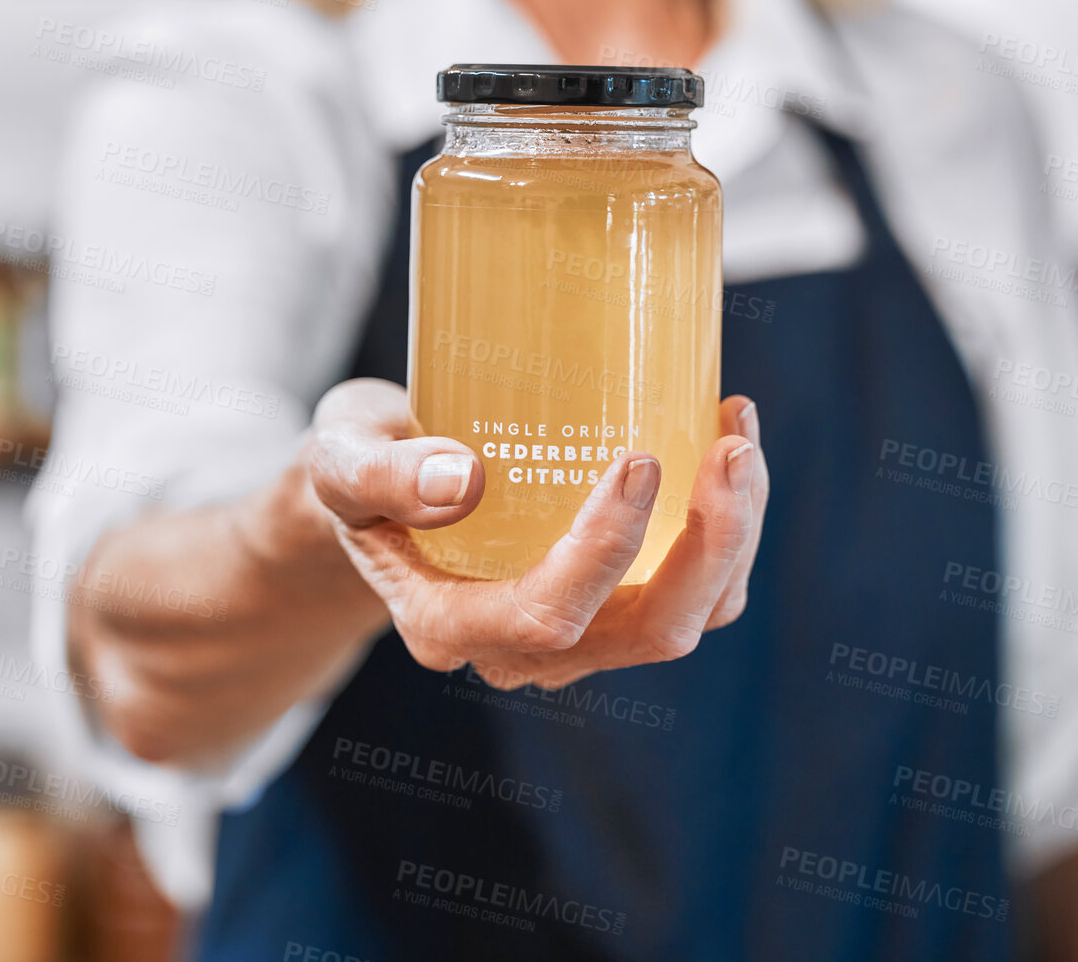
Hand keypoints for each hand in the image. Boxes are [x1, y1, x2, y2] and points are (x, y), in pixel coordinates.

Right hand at [305, 379, 767, 689]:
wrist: (380, 489)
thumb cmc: (362, 469)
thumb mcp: (341, 460)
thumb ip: (381, 473)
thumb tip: (462, 480)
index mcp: (452, 624)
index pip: (550, 613)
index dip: (608, 550)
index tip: (639, 457)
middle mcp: (526, 647)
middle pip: (651, 633)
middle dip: (711, 546)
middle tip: (730, 446)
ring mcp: (583, 632)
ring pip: (691, 616)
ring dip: (735, 532)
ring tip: (736, 430)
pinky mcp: (618, 601)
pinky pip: (697, 588)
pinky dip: (729, 522)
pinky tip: (723, 435)